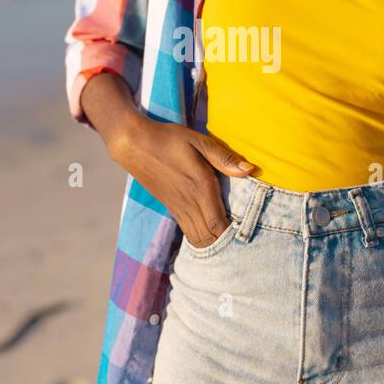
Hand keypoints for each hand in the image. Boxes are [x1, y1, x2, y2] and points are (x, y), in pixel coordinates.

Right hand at [109, 116, 256, 248]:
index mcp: (200, 186)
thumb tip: (249, 169)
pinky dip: (200, 237)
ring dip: (212, 243)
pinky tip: (211, 235)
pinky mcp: (171, 207)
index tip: (246, 237)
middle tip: (242, 243)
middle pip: (208, 238)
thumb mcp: (199, 141)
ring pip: (197, 238)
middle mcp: (189, 202)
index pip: (217, 224)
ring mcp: (178, 207)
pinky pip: (188, 231)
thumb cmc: (170, 139)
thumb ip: (224, 157)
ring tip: (229, 243)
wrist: (134, 144)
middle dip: (225, 245)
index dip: (231, 236)